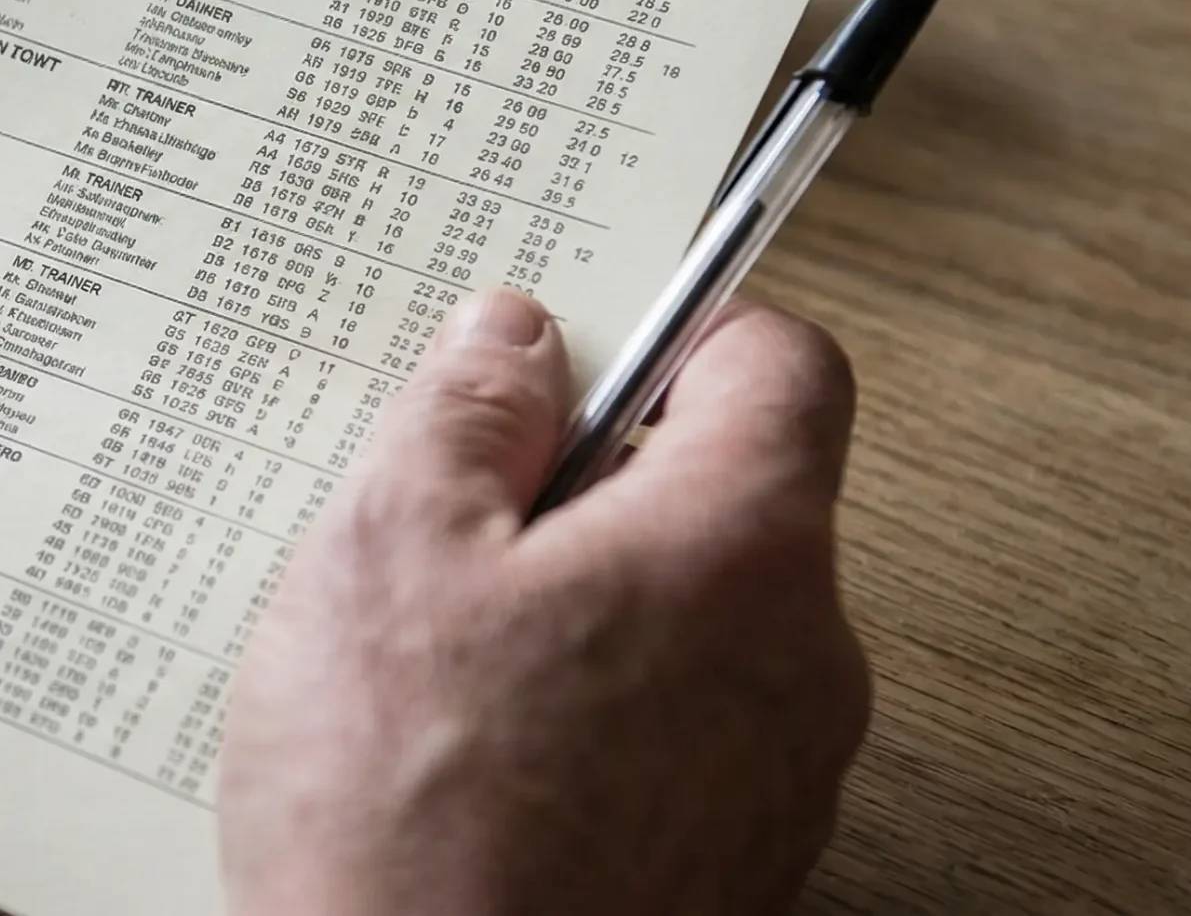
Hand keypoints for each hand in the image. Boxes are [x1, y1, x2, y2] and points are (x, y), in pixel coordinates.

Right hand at [219, 290, 869, 915]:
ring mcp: (777, 777)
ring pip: (699, 618)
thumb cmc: (410, 815)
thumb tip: (513, 337)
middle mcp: (800, 662)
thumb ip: (466, 413)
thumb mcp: (390, 551)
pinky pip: (681, 727)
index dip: (684, 328)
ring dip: (591, 599)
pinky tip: (473, 744)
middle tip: (462, 506)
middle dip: (604, 478)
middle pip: (735, 494)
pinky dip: (597, 706)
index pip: (784, 363)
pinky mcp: (731, 862)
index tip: (590, 338)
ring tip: (445, 646)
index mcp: (739, 549)